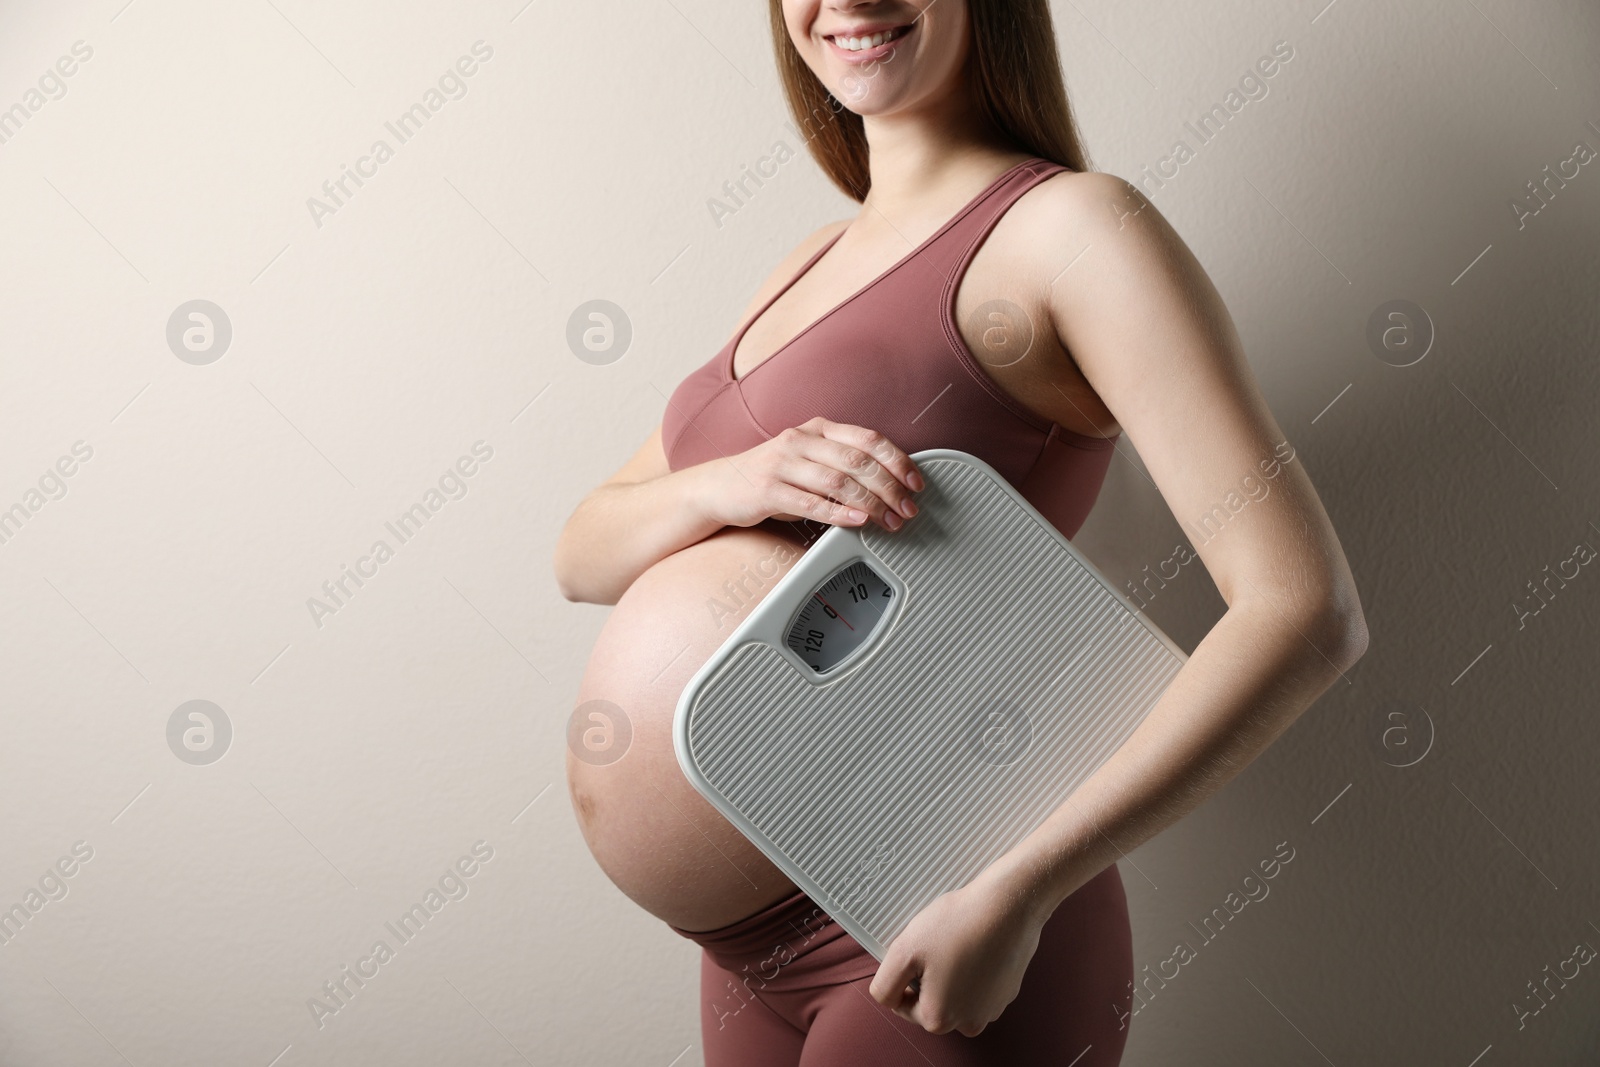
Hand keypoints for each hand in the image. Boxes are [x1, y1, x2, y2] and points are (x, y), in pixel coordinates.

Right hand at [704, 416, 923, 532]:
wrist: (719, 486)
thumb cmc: (772, 475)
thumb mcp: (808, 459)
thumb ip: (841, 463)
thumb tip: (889, 482)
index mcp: (817, 428)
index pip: (867, 438)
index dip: (897, 459)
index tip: (915, 482)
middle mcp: (801, 440)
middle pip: (857, 460)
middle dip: (890, 486)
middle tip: (908, 508)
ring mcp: (782, 464)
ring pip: (838, 481)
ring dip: (871, 503)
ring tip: (890, 520)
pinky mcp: (767, 490)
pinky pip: (811, 503)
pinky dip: (839, 513)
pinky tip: (858, 522)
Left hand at [868, 875, 1045, 1036]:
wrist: (1008, 905)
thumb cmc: (957, 925)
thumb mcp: (904, 950)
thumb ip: (884, 984)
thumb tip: (887, 997)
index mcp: (938, 1019)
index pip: (903, 1003)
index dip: (904, 973)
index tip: (918, 950)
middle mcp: (968, 1023)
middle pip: (931, 1000)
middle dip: (928, 975)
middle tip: (936, 944)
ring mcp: (992, 1009)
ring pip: (956, 992)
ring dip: (952, 972)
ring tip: (957, 942)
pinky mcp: (1008, 991)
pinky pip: (980, 983)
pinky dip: (975, 967)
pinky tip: (976, 943)